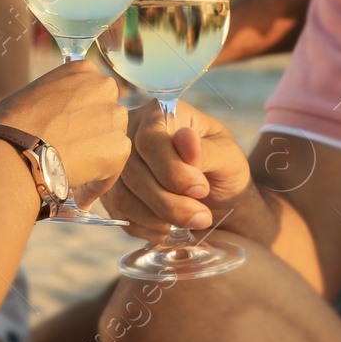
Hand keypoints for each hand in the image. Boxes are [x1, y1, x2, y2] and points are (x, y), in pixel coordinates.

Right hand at [0, 59, 129, 205]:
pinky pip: (112, 169)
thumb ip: (58, 100)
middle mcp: (104, 87)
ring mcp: (114, 117)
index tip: (67, 130)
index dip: (80, 115)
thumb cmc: (10, 124)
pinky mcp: (119, 148)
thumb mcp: (35, 94)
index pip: (92, 93)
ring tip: (72, 175)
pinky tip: (79, 194)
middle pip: (106, 115)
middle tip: (71, 153)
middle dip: (92, 134)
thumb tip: (60, 119)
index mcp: (83, 69)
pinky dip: (97, 184)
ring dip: (96, 158)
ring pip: (111, 142)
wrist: (12, 151)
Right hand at [102, 101, 250, 240]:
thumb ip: (207, 150)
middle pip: (132, 171)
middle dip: (169, 202)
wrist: (216, 195)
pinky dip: (148, 228)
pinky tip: (170, 226)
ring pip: (122, 196)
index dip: (173, 171)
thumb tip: (185, 140)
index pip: (149, 140)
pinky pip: (120, 215)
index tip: (201, 188)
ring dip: (159, 218)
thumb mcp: (228, 156)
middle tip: (201, 216)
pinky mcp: (113, 192)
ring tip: (189, 220)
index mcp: (162, 113)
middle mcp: (131, 132)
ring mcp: (119, 163)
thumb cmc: (222, 168)